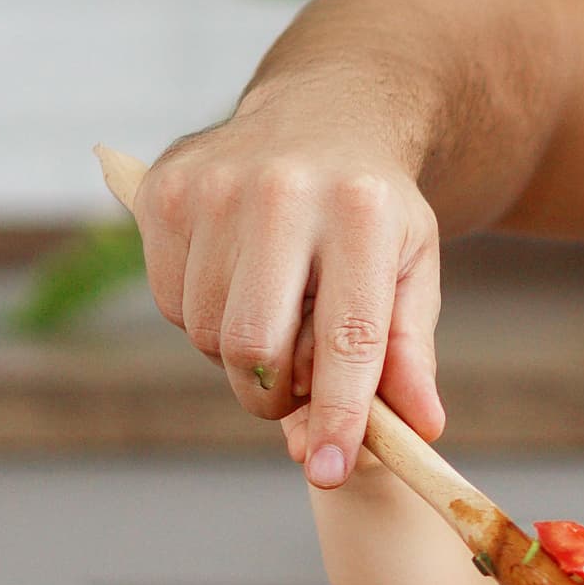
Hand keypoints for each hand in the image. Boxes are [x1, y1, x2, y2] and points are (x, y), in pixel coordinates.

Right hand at [132, 107, 445, 486]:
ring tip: (275, 316)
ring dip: (240, 356)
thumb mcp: (413, 268)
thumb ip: (411, 352)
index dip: (340, 417)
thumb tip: (419, 429)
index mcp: (361, 213)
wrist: (327, 112)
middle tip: (296, 386)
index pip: (348, 339)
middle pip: (257, 349)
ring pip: (209, 334)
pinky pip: (170, 304)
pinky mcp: (163, 192)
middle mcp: (283, 193)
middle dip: (276, 394)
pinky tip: (238, 280)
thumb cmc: (375, 209)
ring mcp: (213, 188)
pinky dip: (203, 317)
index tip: (332, 472)